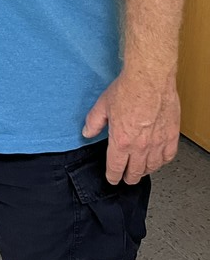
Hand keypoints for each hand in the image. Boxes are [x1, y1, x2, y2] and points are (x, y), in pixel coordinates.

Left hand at [82, 69, 180, 184]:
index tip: (112, 179)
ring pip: (152, 167)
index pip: (115, 168)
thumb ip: (93, 122)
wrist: (149, 79)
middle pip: (135, 172)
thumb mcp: (102, 105)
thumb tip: (87, 132)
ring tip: (141, 171)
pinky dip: (162, 162)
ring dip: (145, 171)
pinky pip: (168, 157)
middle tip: (126, 178)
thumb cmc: (128, 89)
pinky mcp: (171, 136)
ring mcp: (157, 143)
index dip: (112, 176)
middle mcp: (140, 147)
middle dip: (128, 178)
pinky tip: (158, 160)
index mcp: (121, 141)